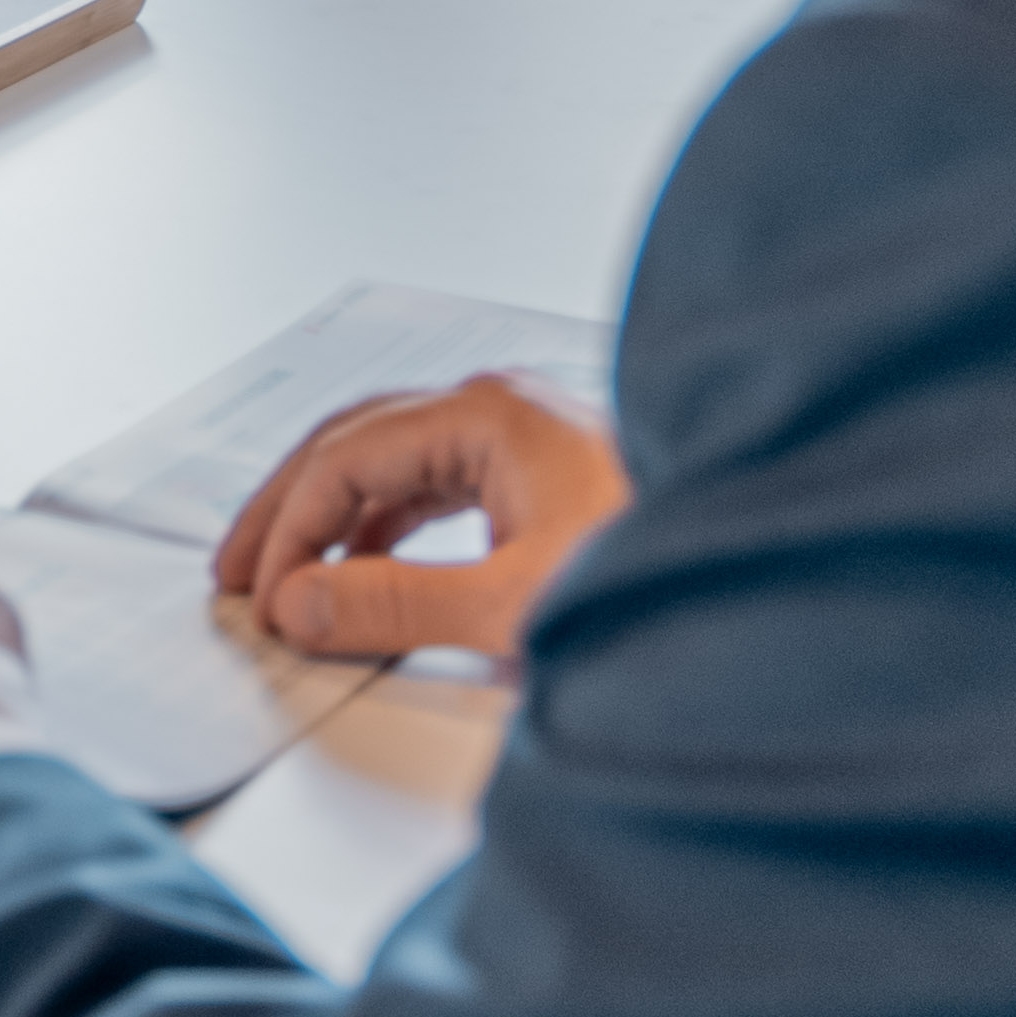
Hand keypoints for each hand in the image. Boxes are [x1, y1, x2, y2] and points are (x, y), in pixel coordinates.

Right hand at [207, 374, 629, 661]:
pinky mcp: (552, 476)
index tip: (260, 594)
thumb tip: (299, 600)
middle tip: (237, 571)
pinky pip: (442, 486)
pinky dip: (391, 527)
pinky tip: (376, 572)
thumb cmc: (666, 578)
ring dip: (340, 520)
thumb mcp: (510, 606)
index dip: (288, 528)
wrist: (777, 587)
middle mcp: (506, 410)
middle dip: (292, 509)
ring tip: (295, 578)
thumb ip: (393, 605)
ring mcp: (531, 438)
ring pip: (400, 462)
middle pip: (361, 442)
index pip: (346, 456)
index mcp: (490, 416)